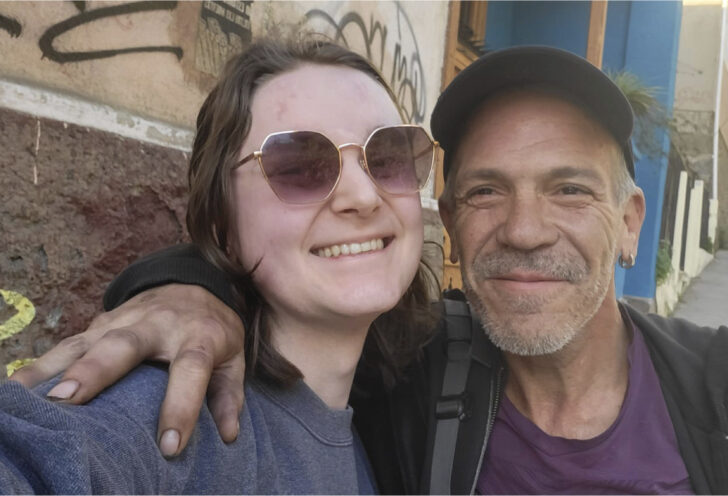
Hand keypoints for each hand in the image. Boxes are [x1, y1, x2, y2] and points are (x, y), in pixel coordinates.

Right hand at [9, 284, 244, 456]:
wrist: (195, 283)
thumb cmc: (214, 331)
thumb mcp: (234, 358)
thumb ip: (230, 394)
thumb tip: (228, 436)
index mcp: (199, 335)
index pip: (191, 369)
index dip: (181, 406)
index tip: (170, 446)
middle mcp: (158, 324)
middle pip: (125, 345)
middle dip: (95, 370)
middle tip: (68, 399)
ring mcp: (124, 320)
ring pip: (87, 342)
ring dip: (58, 368)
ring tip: (34, 400)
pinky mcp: (100, 323)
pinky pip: (68, 344)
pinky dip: (42, 365)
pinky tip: (19, 389)